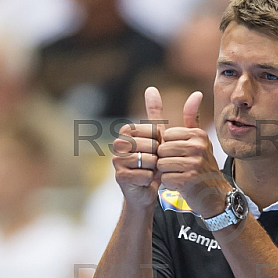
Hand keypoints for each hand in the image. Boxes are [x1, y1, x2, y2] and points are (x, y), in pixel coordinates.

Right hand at [111, 87, 163, 207]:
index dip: (161, 142)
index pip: (155, 131)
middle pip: (152, 145)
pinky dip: (150, 179)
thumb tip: (151, 88)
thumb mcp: (156, 136)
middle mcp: (118, 143)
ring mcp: (117, 160)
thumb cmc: (151, 161)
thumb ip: (154, 112)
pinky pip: (146, 174)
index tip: (156, 149)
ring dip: (155, 168)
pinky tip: (145, 180)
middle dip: (158, 156)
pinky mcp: (120, 177)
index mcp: (126, 130)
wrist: (145, 189)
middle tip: (153, 162)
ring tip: (150, 170)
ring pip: (149, 160)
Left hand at [156, 89, 230, 217]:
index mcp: (198, 134)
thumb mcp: (199, 140)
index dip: (168, 148)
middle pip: (162, 150)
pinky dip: (170, 184)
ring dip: (167, 173)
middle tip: (181, 168)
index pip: (166, 136)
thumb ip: (192, 117)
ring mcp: (194, 163)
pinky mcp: (188, 179)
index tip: (181, 156)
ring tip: (181, 175)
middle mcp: (198, 146)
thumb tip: (196, 93)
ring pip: (161, 164)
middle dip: (166, 161)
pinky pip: (165, 179)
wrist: (216, 196)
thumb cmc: (203, 166)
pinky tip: (182, 185)